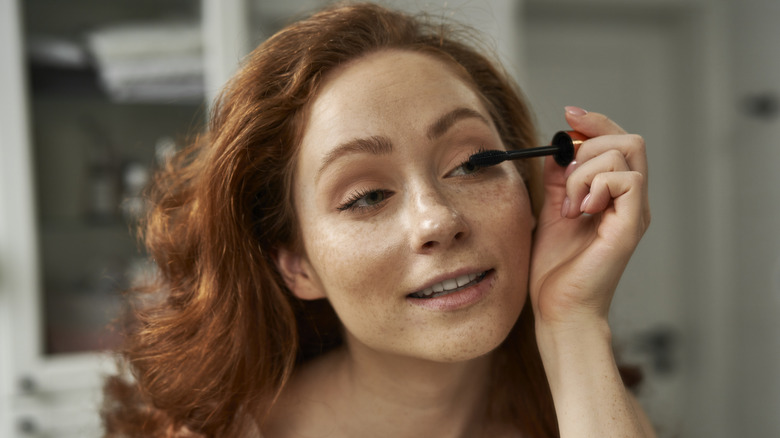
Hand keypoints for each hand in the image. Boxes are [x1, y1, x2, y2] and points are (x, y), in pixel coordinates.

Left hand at [529, 107, 650, 329]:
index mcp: (614, 196)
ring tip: (570, 205)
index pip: (618, 142)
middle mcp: (630, 202)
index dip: (595, 122)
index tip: (568, 114)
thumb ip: (558, 180)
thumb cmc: (555, 268)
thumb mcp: (551, 211)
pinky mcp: (631, 226)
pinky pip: (627, 180)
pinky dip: (596, 185)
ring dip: (586, 171)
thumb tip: (559, 148)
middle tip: (566, 178)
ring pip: (625, 155)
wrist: (558, 308)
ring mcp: (634, 213)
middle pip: (629, 140)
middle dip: (590, 144)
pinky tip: (579, 210)